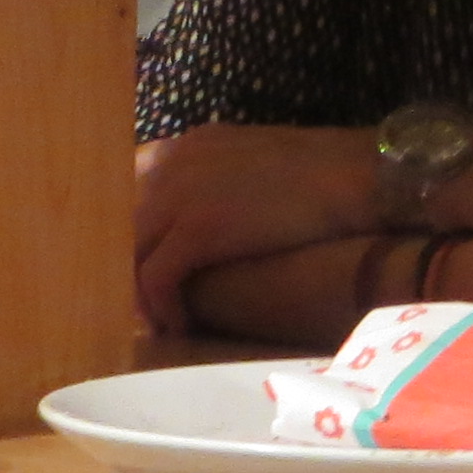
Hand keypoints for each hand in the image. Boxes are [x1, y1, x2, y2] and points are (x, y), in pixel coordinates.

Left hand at [132, 125, 377, 334]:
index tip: (133, 261)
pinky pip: (155, 279)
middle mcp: (171, 166)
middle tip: (136, 304)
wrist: (354, 176)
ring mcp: (179, 196)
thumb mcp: (255, 161)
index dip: (126, 229)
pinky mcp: (197, 230)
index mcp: (186, 146)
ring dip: (138, 294)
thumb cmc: (324, 172)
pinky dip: (162, 308)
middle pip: (118, 223)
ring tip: (154, 322)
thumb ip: (223, 179)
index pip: (127, 184)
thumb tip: (220, 213)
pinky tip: (178, 326)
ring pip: (129, 254)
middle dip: (122, 265)